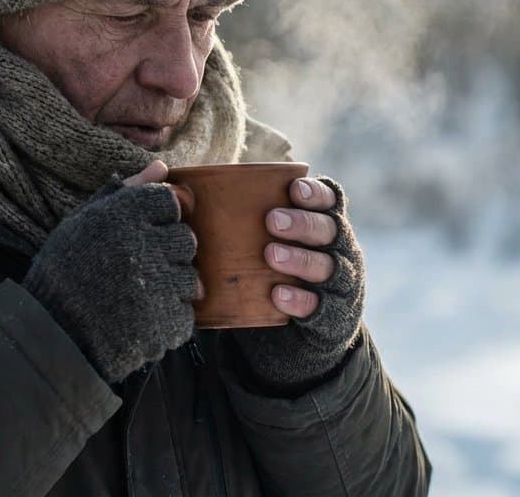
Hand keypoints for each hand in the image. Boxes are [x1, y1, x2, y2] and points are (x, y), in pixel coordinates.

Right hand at [23, 160, 200, 382]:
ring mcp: (157, 286)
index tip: (140, 234)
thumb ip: (123, 193)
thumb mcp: (83, 222)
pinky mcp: (164, 323)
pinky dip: (167, 321)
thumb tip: (161, 167)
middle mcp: (143, 245)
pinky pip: (185, 316)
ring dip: (169, 289)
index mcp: (122, 215)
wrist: (50, 334)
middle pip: (186, 239)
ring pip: (191, 280)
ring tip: (136, 298)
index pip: (170, 201)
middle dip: (168, 254)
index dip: (159, 219)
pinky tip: (139, 321)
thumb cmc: (63, 273)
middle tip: (138, 269)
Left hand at [229, 175, 364, 394]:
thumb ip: (242, 217)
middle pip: (330, 229)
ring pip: (328, 267)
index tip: (293, 188)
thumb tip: (178, 186)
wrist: (301, 332)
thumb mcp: (270, 241)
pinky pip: (321, 307)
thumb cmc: (276, 270)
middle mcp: (340, 249)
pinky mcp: (334, 316)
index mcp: (325, 223)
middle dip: (303, 223)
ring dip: (300, 259)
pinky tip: (278, 295)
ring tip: (271, 255)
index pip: (329, 200)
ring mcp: (341, 283)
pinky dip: (301, 300)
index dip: (315, 193)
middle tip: (272, 220)